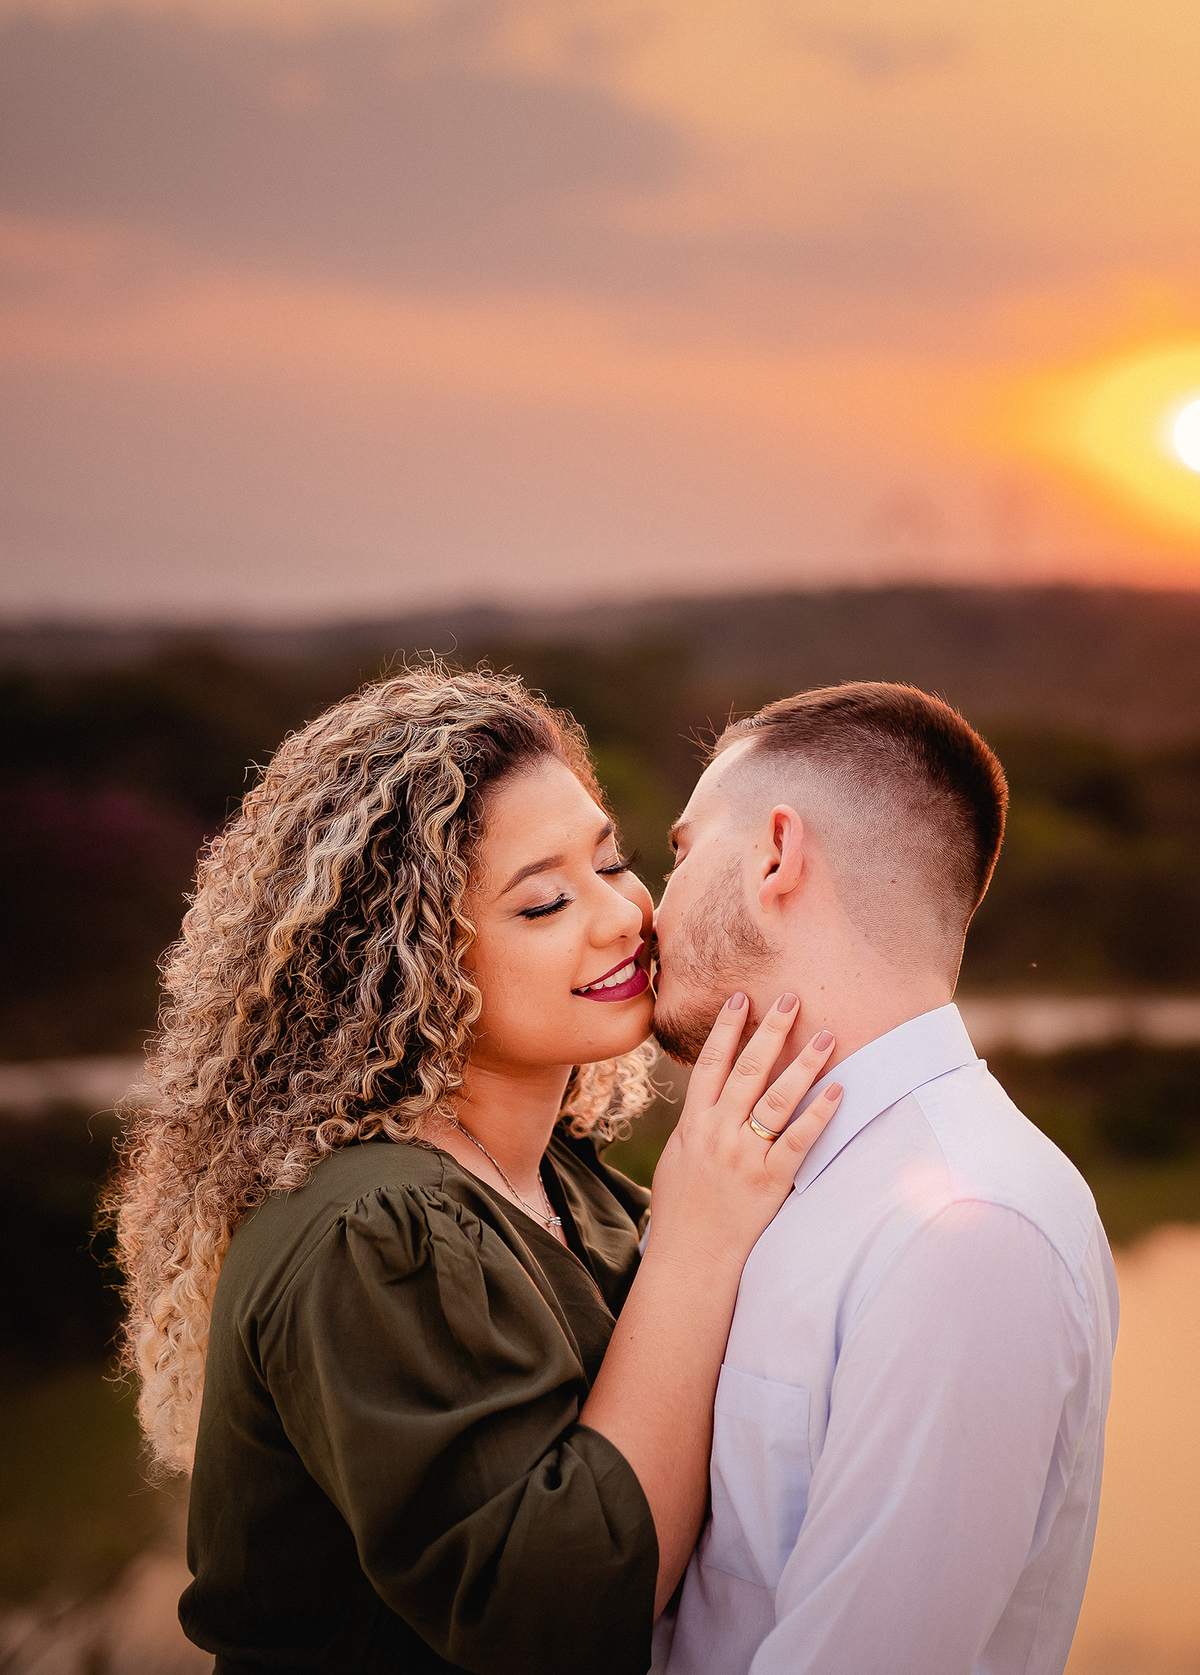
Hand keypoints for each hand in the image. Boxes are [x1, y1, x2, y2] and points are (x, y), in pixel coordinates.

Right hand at [646, 993, 841, 1272]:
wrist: (690, 1260)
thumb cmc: (681, 1210)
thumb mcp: (678, 1159)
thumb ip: (695, 1126)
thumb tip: (709, 1097)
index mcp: (693, 1125)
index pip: (710, 1065)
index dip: (726, 1029)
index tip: (741, 998)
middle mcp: (717, 1134)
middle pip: (747, 1070)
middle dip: (771, 1031)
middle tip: (792, 998)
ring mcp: (743, 1156)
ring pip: (776, 1099)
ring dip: (803, 1064)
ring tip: (826, 1036)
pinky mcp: (769, 1181)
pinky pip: (798, 1140)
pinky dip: (818, 1113)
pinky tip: (837, 1089)